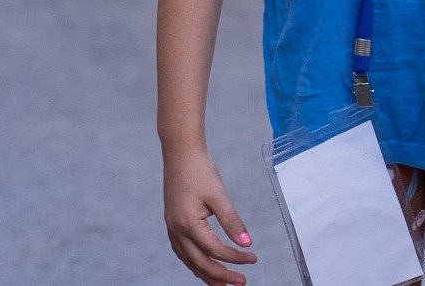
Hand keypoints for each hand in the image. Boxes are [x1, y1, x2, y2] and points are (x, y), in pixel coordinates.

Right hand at [163, 146, 255, 283]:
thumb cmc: (199, 169)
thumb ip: (232, 222)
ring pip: (189, 261)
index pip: (215, 250)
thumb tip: (247, 244)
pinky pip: (182, 251)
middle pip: (200, 262)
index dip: (235, 258)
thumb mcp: (219, 195)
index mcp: (187, 223)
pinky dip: (194, 262)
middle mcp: (176, 229)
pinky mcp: (172, 222)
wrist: (180, 152)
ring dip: (207, 274)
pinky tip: (204, 264)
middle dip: (221, 276)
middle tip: (241, 282)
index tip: (252, 258)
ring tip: (224, 284)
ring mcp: (171, 227)